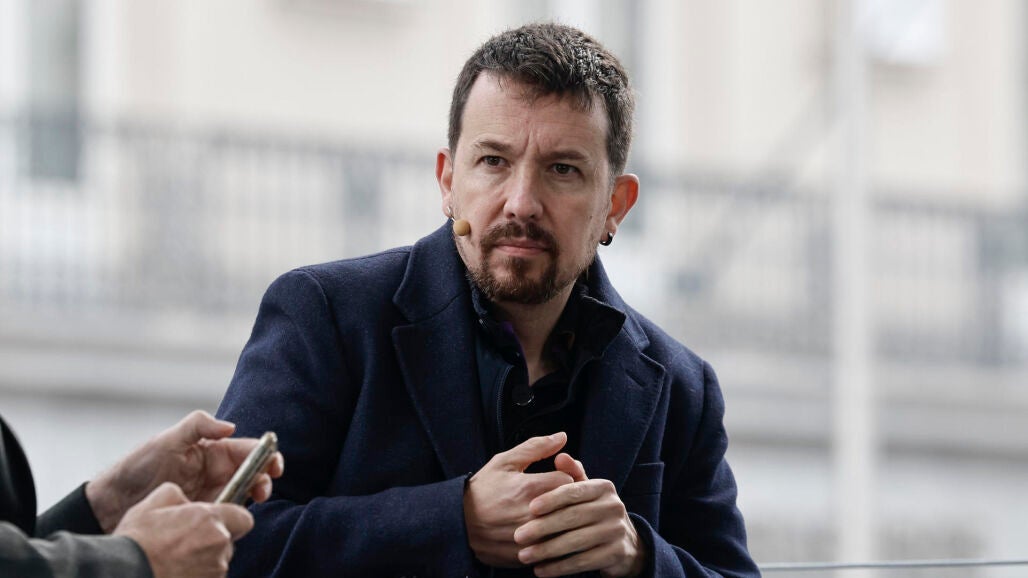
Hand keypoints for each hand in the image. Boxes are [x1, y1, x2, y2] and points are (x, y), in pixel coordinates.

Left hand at [86, 410, 284, 531]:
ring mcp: (211, 494)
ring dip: (255, 496)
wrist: (113, 503)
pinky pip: (228, 513)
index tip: (273, 464)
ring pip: (245, 494)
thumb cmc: (138, 466)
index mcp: (212, 450)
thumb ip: (198, 425)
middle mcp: (216, 471)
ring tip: (252, 503)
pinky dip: (237, 514)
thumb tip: (231, 427)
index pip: (247, 450)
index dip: (265, 455)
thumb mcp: (166, 440)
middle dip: (265, 477)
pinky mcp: (204, 514)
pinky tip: (234, 516)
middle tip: (263, 488)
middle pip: (253, 472)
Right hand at [114, 482, 253, 577]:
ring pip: (218, 563)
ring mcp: (215, 570)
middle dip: (213, 541)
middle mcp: (219, 545)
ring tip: (175, 560)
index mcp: (210, 520)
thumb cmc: (136, 543)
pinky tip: (175, 572)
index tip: (215, 522)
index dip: (231, 520)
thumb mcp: (152, 505)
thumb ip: (177, 495)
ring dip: (204, 560)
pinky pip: (208, 577)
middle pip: (229, 542)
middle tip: (186, 543)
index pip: (244, 518)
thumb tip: (184, 501)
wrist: (125, 574)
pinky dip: (196, 575)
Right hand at [464, 433, 575, 566]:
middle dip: (568, 499)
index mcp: (530, 488)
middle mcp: (532, 514)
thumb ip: (535, 447)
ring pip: (564, 530)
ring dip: (561, 521)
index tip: (559, 478)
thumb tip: (562, 437)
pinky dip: (551, 540)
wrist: (457, 522)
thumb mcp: (504, 462)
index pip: (570, 481)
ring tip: (550, 514)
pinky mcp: (526, 555)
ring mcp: (530, 538)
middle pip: (571, 506)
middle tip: (557, 496)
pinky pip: (551, 549)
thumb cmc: (481, 491)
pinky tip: (541, 532)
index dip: (567, 477)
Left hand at [513, 453, 645, 576]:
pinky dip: (559, 567)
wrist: (624, 544)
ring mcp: (617, 531)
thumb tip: (560, 455)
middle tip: (519, 536)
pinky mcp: (616, 554)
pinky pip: (582, 561)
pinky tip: (541, 570)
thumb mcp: (586, 490)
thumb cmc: (594, 512)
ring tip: (524, 555)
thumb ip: (571, 473)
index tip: (530, 508)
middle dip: (543, 527)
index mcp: (604, 487)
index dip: (551, 499)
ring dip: (547, 550)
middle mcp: (614, 507)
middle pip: (572, 517)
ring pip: (575, 541)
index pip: (574, 491)